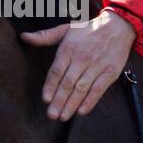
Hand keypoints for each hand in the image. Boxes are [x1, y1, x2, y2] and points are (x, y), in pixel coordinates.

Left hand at [21, 10, 135, 120]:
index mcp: (69, 49)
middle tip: (52, 114)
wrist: (117, 26)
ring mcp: (97, 66)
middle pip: (68, 83)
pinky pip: (99, 89)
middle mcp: (82, 58)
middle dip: (59, 100)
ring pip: (82, 88)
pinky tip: (81, 111)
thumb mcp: (65, 29)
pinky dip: (90, 101)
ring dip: (72, 104)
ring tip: (63, 116)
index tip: (45, 99)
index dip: (50, 86)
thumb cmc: (88, 29)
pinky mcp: (110, 72)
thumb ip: (44, 36)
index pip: (57, 71)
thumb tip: (24, 37)